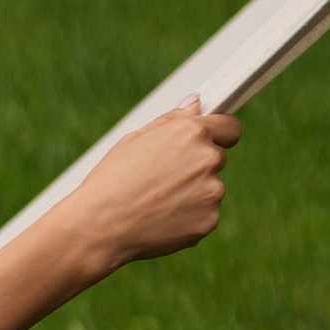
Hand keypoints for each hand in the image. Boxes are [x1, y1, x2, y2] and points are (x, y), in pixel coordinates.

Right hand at [67, 99, 241, 274]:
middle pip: (216, 159)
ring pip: (210, 189)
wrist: (100, 226)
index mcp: (191, 132)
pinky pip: (204, 215)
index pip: (230, 127)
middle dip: (196, 167)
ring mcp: (212, 191)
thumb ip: (172, 121)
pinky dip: (188, 218)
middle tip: (160, 181)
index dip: (221, 133)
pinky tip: (160, 220)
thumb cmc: (112, 180)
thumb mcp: (135, 140)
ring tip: (155, 203)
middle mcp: (208, 158)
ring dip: (192, 194)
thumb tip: (196, 103)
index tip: (214, 141)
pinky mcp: (210, 220)